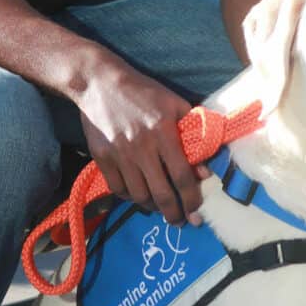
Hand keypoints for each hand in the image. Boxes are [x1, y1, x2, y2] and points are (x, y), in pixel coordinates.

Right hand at [77, 47, 203, 225]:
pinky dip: (130, 197)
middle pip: (161, 193)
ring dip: (153, 208)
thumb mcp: (174, 103)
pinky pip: (118, 189)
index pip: (182, 175)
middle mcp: (142, 148)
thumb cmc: (143, 92)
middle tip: (181, 222)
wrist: (100, 83)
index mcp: (163, 132)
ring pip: (139, 195)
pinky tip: (139, 196)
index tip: (197, 212)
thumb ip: (193, 132)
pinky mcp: (101, 158)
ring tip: (162, 209)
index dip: (191, 199)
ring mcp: (120, 155)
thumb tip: (204, 166)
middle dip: (174, 214)